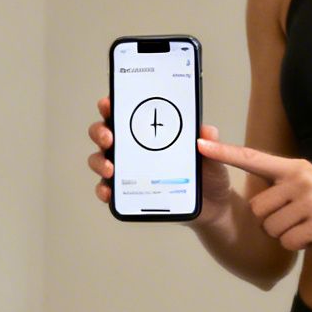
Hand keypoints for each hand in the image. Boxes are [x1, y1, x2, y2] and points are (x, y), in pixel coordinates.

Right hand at [87, 96, 233, 222]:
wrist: (212, 207)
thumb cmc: (207, 174)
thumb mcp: (212, 155)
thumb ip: (210, 142)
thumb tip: (206, 129)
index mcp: (150, 130)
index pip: (126, 112)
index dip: (112, 105)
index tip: (109, 103)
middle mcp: (133, 147)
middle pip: (105, 133)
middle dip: (100, 132)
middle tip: (109, 138)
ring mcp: (128, 169)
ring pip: (100, 160)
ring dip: (99, 162)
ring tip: (111, 168)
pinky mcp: (128, 193)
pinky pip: (108, 189)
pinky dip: (104, 190)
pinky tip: (109, 191)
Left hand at [197, 138, 311, 252]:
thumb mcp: (311, 183)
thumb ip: (284, 184)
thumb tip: (255, 197)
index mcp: (294, 168)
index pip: (252, 158)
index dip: (223, 152)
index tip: (199, 143)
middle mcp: (300, 180)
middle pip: (257, 208)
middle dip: (272, 222)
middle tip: (298, 219)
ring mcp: (310, 201)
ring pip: (271, 228)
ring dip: (287, 235)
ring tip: (311, 226)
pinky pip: (288, 242)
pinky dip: (299, 246)